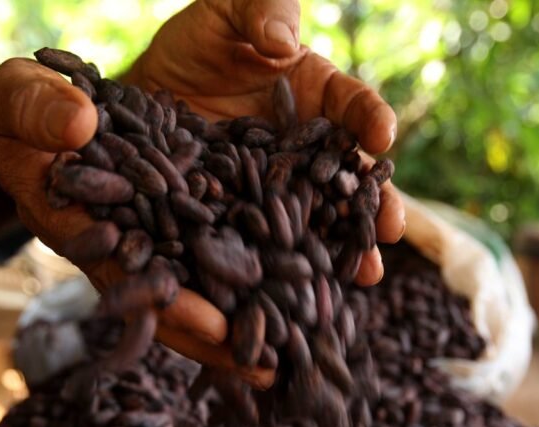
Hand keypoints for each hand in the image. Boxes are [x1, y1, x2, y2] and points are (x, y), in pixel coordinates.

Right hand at [0, 57, 272, 387]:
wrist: (38, 122)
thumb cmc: (22, 110)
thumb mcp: (21, 98)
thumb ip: (39, 109)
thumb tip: (77, 124)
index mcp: (72, 223)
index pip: (122, 271)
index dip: (165, 301)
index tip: (213, 326)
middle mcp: (115, 246)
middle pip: (167, 303)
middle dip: (213, 338)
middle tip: (265, 372)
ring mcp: (146, 242)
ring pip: (193, 290)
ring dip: (236, 323)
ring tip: (288, 357)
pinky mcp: (172, 226)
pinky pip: (210, 258)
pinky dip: (244, 279)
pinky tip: (290, 298)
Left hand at [125, 0, 405, 284]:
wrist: (146, 97)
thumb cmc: (197, 45)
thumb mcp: (226, 13)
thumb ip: (261, 12)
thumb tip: (283, 42)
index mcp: (318, 94)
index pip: (354, 106)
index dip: (370, 120)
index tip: (381, 137)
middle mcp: (309, 146)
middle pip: (349, 176)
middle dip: (372, 204)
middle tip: (392, 228)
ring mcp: (282, 186)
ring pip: (322, 217)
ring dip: (344, 246)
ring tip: (366, 273)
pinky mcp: (252, 215)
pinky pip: (276, 240)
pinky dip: (290, 263)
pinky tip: (303, 288)